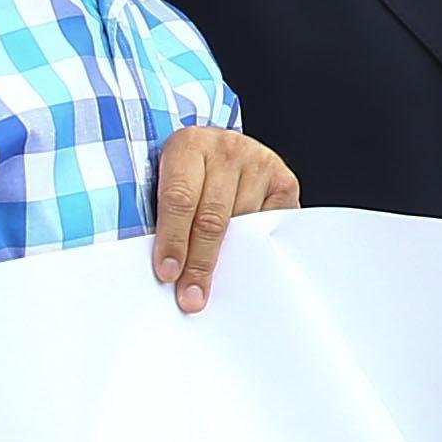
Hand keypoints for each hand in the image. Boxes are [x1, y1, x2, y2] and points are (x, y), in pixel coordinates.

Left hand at [145, 124, 301, 307]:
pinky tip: (242, 262)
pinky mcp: (284, 180)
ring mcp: (259, 162)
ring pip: (243, 224)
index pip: (179, 198)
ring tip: (216, 285)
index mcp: (188, 144)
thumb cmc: (186, 173)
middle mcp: (226, 148)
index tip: (167, 273)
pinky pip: (270, 225)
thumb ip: (158, 216)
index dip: (172, 239)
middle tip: (191, 297)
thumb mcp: (162, 180)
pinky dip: (255, 248)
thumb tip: (162, 269)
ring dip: (229, 259)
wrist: (218, 148)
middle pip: (212, 217)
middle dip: (199, 263)